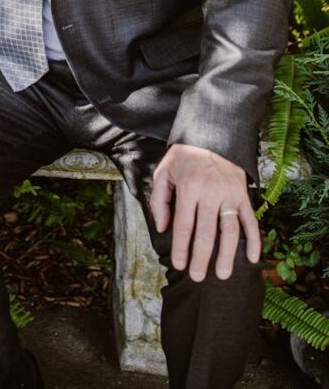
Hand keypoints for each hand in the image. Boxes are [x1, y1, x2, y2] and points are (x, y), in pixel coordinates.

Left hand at [150, 144, 259, 281]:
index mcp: (189, 187)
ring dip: (227, 255)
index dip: (181, 248)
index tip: (179, 265)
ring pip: (230, 231)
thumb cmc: (185, 157)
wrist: (213, 136)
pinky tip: (252, 258)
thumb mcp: (164, 170)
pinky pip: (251, 220)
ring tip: (223, 274)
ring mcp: (230, 194)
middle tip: (198, 277)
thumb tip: (162, 228)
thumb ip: (159, 199)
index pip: (184, 224)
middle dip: (201, 258)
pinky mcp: (243, 195)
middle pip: (206, 232)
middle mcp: (211, 192)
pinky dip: (254, 240)